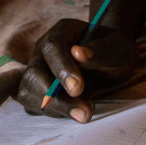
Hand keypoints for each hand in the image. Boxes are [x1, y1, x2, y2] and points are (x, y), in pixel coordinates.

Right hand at [15, 18, 137, 121]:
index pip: (52, 47)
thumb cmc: (115, 50)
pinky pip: (33, 105)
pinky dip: (53, 113)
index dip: (62, 68)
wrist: (112, 62)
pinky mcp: (38, 90)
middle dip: (55, 97)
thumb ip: (100, 50)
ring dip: (55, 108)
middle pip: (34, 73)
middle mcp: (44, 50)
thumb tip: (78, 53)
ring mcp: (38, 70)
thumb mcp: (116, 47)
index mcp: (63, 32)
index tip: (78, 88)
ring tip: (86, 111)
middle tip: (83, 111)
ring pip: (29, 92)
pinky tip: (76, 111)